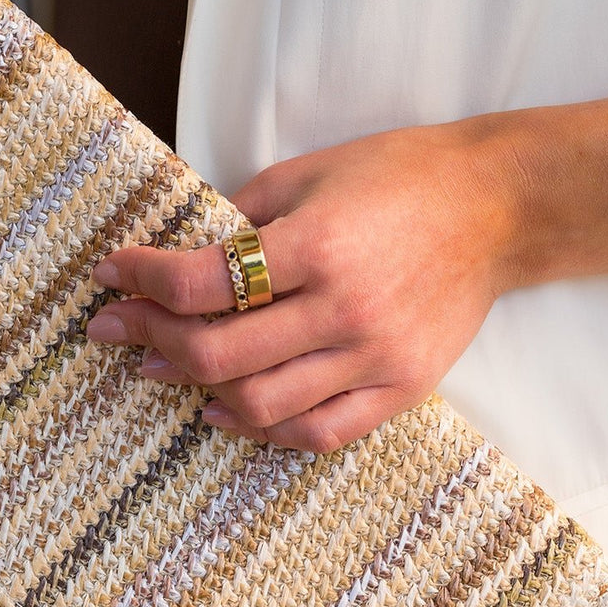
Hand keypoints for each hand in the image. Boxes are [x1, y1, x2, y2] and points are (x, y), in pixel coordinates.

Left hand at [88, 120, 520, 451]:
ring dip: (196, 389)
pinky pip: (317, 433)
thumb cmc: (399, 178)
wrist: (497, 208)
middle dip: (151, 337)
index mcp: (319, 245)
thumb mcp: (310, 173)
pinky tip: (225, 412)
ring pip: (260, 404)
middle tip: (115, 327)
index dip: (141, 280)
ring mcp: (376, 359)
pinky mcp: (401, 390)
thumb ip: (240, 218)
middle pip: (218, 353)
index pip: (202, 281)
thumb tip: (178, 259)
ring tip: (163, 366)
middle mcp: (345, 310)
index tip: (111, 273)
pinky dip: (263, 431)